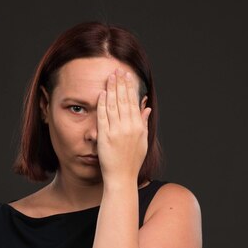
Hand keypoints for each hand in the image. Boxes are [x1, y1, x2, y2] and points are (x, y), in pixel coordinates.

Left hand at [96, 68, 151, 183]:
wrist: (122, 177)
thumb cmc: (132, 161)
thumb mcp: (142, 141)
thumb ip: (143, 122)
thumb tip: (146, 107)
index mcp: (138, 127)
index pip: (133, 102)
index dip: (129, 88)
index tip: (127, 76)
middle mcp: (128, 127)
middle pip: (124, 100)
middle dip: (120, 84)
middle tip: (117, 70)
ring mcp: (116, 131)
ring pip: (114, 105)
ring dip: (111, 89)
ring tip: (110, 77)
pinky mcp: (105, 136)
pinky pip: (103, 116)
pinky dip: (102, 104)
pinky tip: (102, 93)